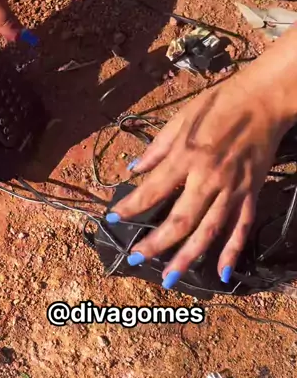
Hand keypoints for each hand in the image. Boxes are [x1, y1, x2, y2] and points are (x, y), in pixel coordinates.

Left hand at [108, 74, 290, 287]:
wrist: (263, 100)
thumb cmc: (219, 104)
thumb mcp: (181, 118)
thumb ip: (157, 148)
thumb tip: (134, 168)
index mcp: (186, 156)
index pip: (152, 191)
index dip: (131, 207)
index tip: (114, 218)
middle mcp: (208, 178)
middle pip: (179, 221)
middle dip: (155, 244)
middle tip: (135, 258)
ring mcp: (232, 189)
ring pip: (208, 232)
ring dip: (187, 257)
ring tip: (169, 278)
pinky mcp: (251, 193)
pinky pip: (241, 227)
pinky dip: (232, 251)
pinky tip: (222, 272)